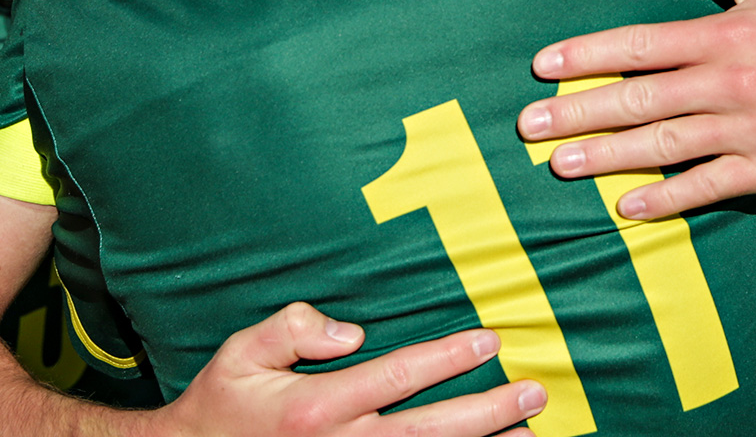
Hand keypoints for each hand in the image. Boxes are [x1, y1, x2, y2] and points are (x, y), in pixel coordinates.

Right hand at [162, 302, 544, 436]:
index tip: (488, 340)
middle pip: (429, 431)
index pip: (397, 376)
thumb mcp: (243, 351)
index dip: (447, 358)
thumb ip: (293, 328)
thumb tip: (350, 332)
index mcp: (315, 407)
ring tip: (528, 433)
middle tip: (533, 392)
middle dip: (487, 413)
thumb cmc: (221, 403)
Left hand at [516, 0, 755, 216]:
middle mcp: (732, 83)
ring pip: (665, 147)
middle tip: (527, 126)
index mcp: (725, 33)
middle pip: (639, 101)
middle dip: (577, 114)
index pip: (639, 45)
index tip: (541, 66)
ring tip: (560, 166)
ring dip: (608, 159)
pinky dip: (668, 199)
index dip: (586, 55)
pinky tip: (628, 207)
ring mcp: (752, 130)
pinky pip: (710, 187)